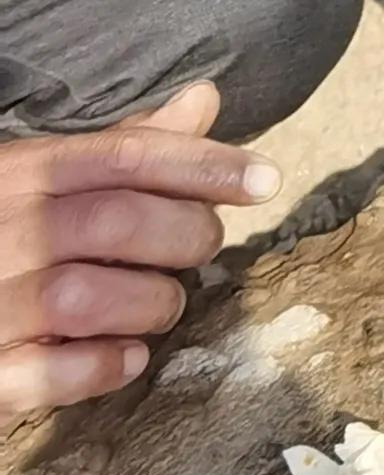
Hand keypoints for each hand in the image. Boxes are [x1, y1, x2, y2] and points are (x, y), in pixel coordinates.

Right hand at [0, 82, 280, 417]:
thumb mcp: (42, 177)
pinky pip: (48, 375)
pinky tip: (128, 357)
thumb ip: (123, 147)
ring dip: (150, 304)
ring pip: (86, 298)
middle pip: (115, 221)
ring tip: (163, 305)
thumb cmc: (0, 232)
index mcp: (18, 173)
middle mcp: (0, 231)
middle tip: (203, 246)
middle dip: (185, 234)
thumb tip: (203, 99)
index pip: (123, 155)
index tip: (266, 179)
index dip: (202, 165)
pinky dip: (103, 368)